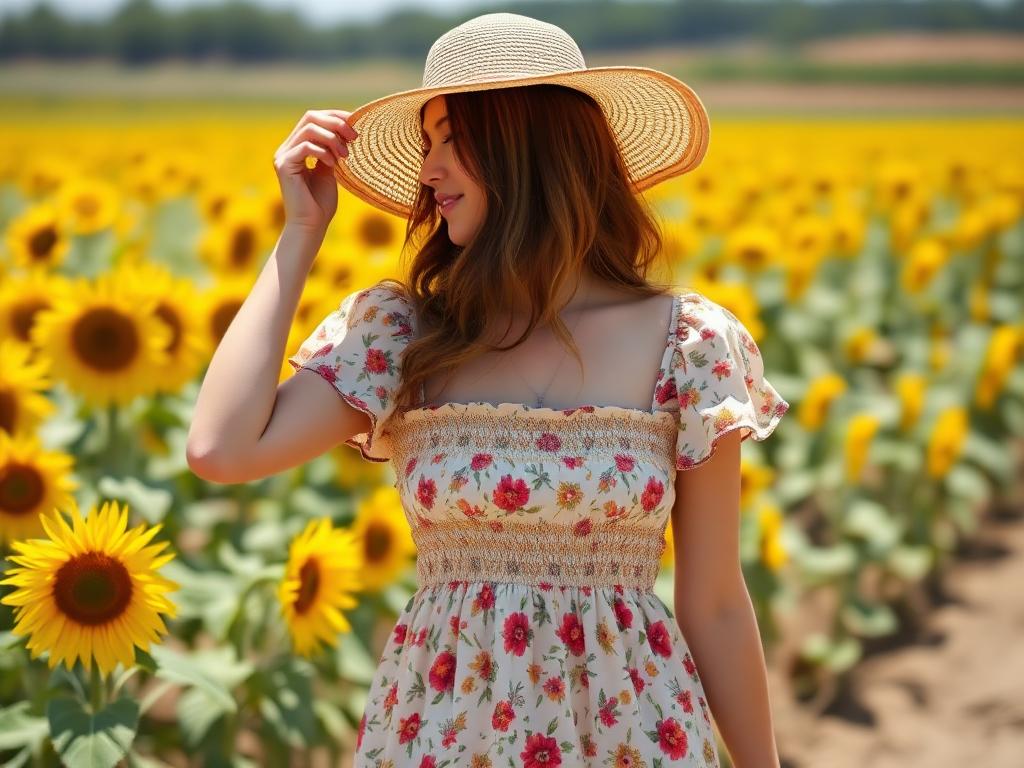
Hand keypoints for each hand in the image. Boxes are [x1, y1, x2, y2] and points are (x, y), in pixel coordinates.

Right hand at [273, 108, 357, 232]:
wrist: (311, 226)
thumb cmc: (321, 203)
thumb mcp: (331, 170)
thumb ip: (332, 150)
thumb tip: (346, 130)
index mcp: (297, 147)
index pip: (314, 118)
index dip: (335, 116)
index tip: (356, 124)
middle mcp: (287, 148)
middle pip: (310, 117)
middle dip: (335, 123)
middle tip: (354, 136)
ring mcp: (283, 156)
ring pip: (309, 129)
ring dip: (332, 138)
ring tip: (346, 154)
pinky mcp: (283, 166)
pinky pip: (305, 147)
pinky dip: (323, 152)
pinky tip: (333, 164)